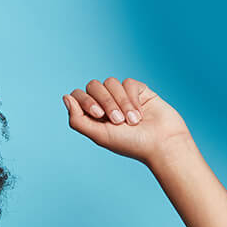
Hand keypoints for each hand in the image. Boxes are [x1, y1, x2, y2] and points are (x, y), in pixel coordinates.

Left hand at [62, 77, 191, 164]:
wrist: (161, 142)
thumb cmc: (130, 143)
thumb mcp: (99, 135)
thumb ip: (78, 119)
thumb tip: (66, 97)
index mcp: (93, 116)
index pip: (79, 96)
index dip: (86, 101)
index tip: (99, 115)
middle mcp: (106, 105)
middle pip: (94, 86)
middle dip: (105, 101)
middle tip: (117, 120)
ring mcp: (122, 97)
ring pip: (111, 83)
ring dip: (121, 102)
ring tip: (131, 120)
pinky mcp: (138, 90)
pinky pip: (128, 83)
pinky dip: (132, 98)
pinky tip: (140, 113)